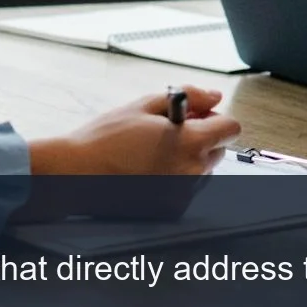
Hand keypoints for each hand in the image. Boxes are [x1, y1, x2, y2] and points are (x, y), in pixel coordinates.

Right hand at [29, 87, 239, 175]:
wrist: (76, 174)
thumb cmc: (106, 138)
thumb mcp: (147, 105)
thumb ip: (189, 97)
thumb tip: (214, 96)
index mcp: (189, 142)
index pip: (230, 128)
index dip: (215, 117)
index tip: (198, 115)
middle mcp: (192, 171)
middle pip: (218, 150)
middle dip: (202, 137)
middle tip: (170, 130)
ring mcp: (182, 194)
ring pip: (203, 170)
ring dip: (190, 158)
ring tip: (153, 151)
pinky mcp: (170, 209)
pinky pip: (187, 188)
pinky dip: (176, 178)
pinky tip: (148, 169)